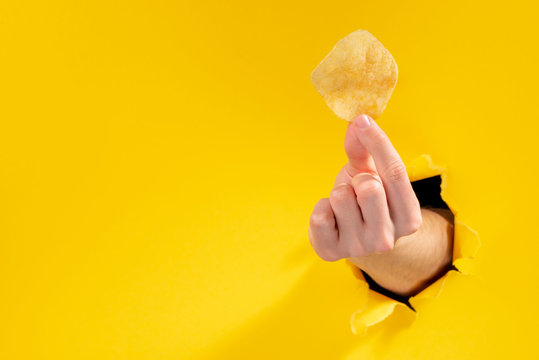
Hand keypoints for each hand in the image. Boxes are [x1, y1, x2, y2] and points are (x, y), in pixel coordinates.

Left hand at [309, 114, 421, 260]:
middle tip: (357, 189)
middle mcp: (387, 238)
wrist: (350, 238)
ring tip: (344, 204)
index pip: (396, 173)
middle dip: (358, 178)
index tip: (362, 120)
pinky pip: (319, 214)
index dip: (378, 141)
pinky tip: (330, 217)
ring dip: (338, 193)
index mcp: (408, 218)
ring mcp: (358, 248)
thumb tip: (358, 120)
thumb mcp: (371, 174)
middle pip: (370, 187)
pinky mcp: (330, 252)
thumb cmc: (365, 202)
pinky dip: (321, 207)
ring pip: (341, 197)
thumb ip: (365, 149)